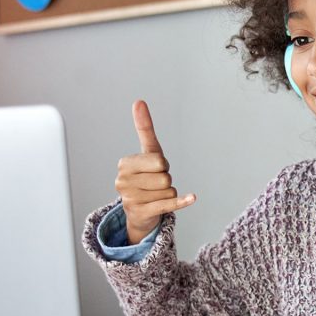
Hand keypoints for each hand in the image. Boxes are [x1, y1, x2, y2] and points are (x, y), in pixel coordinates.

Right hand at [115, 100, 195, 244]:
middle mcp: (123, 182)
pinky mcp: (142, 213)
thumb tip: (139, 101)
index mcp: (124, 164)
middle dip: (166, 180)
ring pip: (169, 191)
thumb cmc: (145, 176)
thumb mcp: (147, 152)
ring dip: (168, 193)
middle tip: (155, 184)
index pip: (159, 160)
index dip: (162, 165)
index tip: (154, 169)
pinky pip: (169, 204)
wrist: (139, 212)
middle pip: (165, 177)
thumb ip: (144, 128)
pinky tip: (192, 197)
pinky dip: (182, 201)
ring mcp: (130, 199)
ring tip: (155, 195)